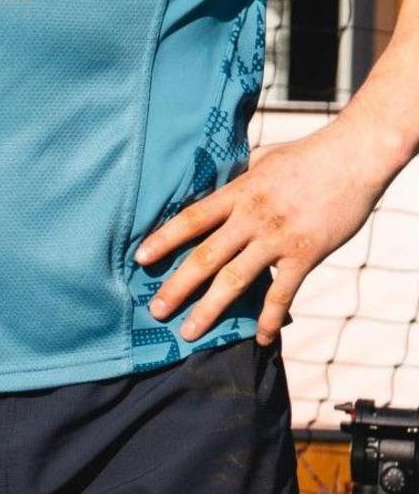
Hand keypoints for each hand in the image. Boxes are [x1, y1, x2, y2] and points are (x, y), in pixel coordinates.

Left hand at [135, 112, 406, 343]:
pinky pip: (283, 293)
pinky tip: (261, 339)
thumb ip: (239, 178)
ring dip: (210, 308)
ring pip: (235, 280)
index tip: (139, 259)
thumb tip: (221, 185)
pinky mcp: (306, 254)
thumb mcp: (262, 160)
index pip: (191, 219)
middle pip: (205, 256)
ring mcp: (278, 238)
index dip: (163, 240)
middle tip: (155, 310)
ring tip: (189, 331)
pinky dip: (270, 318)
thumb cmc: (307, 155)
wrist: (354, 158)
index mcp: (237, 193)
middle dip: (177, 286)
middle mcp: (251, 218)